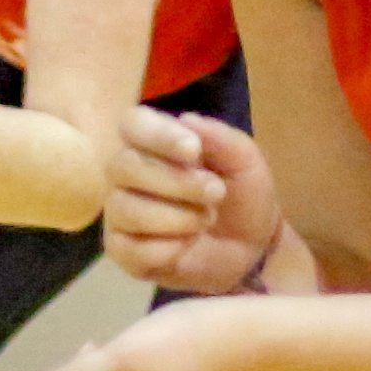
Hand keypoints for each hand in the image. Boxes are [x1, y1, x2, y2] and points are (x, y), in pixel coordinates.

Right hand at [101, 110, 306, 293]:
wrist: (250, 247)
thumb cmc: (241, 194)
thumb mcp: (244, 161)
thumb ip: (220, 138)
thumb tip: (186, 120)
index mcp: (152, 141)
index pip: (133, 124)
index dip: (158, 135)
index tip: (194, 150)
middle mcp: (126, 173)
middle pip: (124, 167)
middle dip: (175, 182)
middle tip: (216, 192)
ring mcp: (120, 212)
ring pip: (126, 209)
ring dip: (175, 217)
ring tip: (206, 219)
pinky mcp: (122, 250)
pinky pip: (130, 249)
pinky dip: (167, 249)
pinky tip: (186, 245)